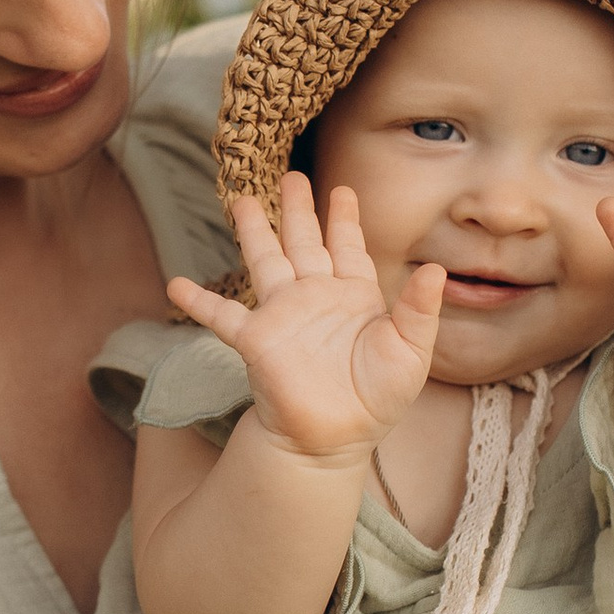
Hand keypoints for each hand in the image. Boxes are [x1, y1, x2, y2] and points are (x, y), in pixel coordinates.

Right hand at [164, 174, 445, 467]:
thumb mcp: (411, 352)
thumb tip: (437, 270)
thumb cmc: (377, 400)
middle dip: (296, 208)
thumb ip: (420, 310)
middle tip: (291, 175)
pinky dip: (198, 301)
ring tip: (240, 200)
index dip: (344, 219)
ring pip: (265, 259)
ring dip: (253, 230)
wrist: (336, 438)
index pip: (347, 247)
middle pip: (303, 241)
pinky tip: (176, 285)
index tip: (342, 191)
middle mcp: (316, 297)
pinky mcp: (256, 340)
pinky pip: (222, 315)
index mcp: (354, 296)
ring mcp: (283, 315)